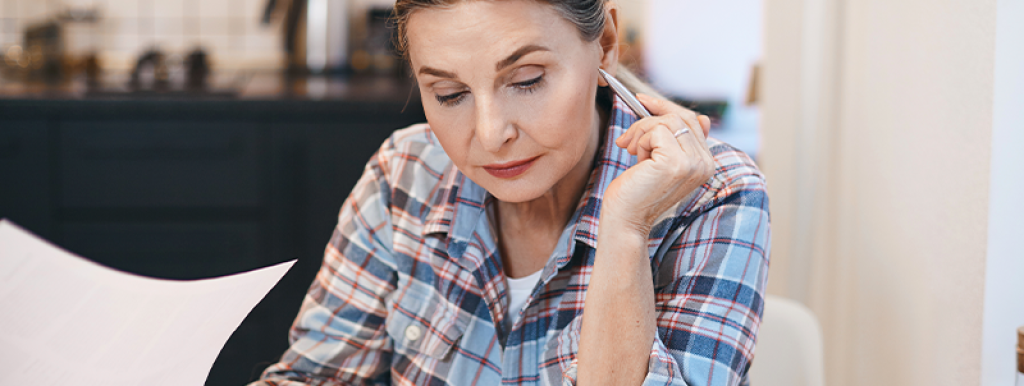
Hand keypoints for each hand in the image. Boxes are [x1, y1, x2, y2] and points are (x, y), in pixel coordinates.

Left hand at [601, 94, 714, 234]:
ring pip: (667, 121)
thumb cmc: (636, 191)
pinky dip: (640, 140)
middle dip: (647, 121)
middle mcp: (705, 164)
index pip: (693, 120)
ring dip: (641, 132)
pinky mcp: (676, 163)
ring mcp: (693, 163)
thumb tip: (702, 117)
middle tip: (627, 139)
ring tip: (630, 152)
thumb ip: (677, 139)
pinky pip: (656, 131)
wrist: (625, 221)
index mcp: (706, 163)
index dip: (666, 108)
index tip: (642, 100)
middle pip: (680, 117)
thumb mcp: (660, 161)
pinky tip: (635, 160)